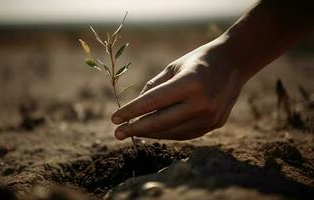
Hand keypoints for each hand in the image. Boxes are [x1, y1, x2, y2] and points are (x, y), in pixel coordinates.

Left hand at [111, 39, 245, 139]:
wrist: (234, 63)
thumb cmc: (198, 61)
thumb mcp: (173, 67)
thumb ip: (154, 88)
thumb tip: (136, 110)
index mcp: (190, 83)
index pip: (152, 102)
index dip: (131, 112)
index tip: (114, 119)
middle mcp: (201, 103)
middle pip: (160, 122)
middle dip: (135, 128)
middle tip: (117, 133)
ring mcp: (210, 117)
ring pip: (171, 132)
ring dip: (150, 133)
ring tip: (133, 131)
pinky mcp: (215, 124)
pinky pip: (184, 134)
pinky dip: (167, 133)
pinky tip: (154, 131)